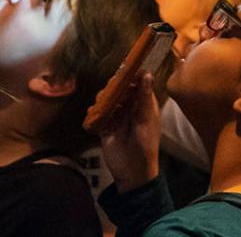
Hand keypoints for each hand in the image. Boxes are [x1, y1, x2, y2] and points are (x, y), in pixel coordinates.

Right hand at [97, 72, 161, 190]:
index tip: (124, 68)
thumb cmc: (145, 146)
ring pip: (107, 100)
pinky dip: (94, 112)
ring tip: (101, 103)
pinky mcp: (105, 127)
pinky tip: (94, 113)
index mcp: (144, 106)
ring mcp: (116, 117)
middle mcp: (130, 109)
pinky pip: (97, 114)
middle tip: (109, 89)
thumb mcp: (146, 120)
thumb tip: (146, 73)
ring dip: (102, 99)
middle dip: (113, 87)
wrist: (132, 173)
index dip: (132, 76)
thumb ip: (144, 97)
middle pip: (119, 91)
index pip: (137, 85)